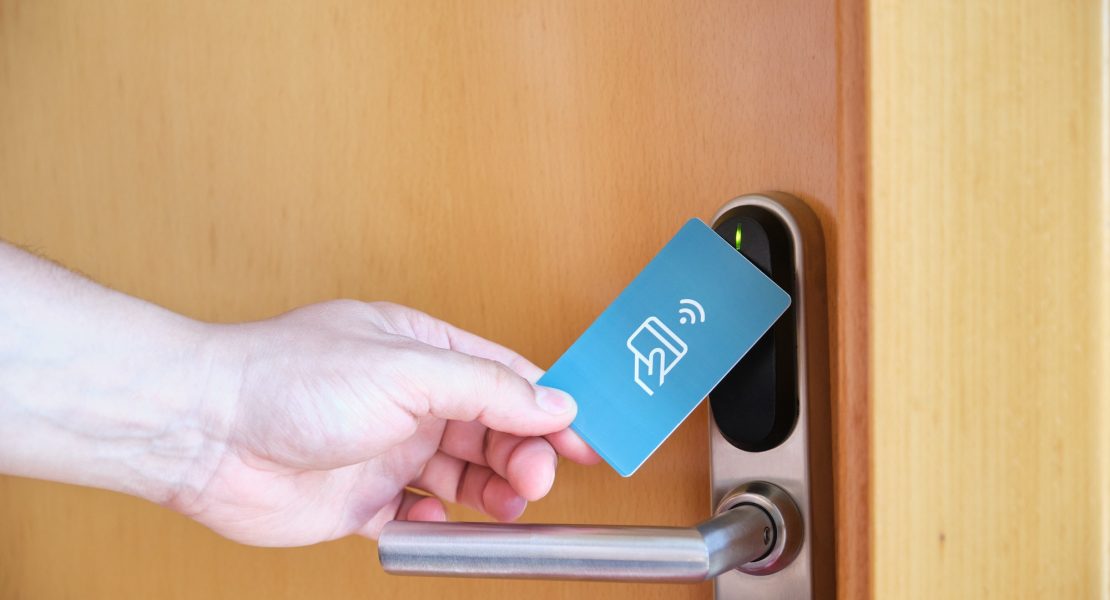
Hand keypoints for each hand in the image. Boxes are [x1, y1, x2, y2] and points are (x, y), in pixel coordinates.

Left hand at [172, 301, 598, 545]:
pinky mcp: (360, 500)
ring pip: (463, 477)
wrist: (204, 433)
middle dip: (524, 455)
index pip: (507, 376)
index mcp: (422, 350)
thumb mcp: (406, 370)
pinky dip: (438, 526)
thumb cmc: (287, 380)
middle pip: (493, 430)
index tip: (587, 439)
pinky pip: (418, 518)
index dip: (551, 407)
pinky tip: (438, 523)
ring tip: (506, 507)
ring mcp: (386, 449)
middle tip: (537, 478)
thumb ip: (486, 388)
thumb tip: (553, 401)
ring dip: (493, 493)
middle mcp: (408, 399)